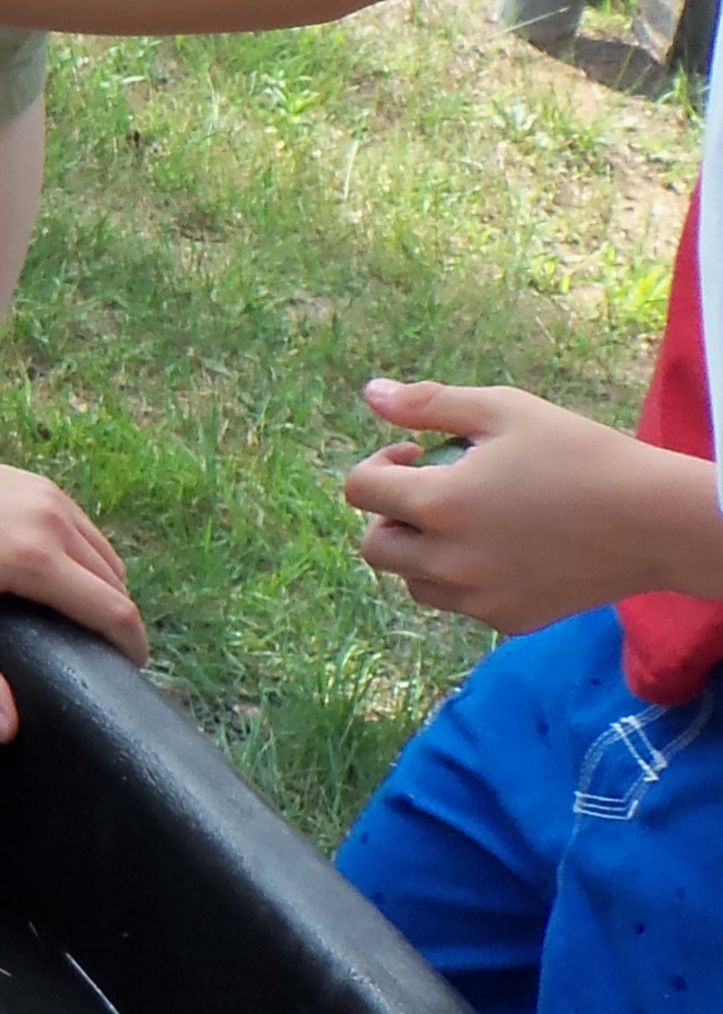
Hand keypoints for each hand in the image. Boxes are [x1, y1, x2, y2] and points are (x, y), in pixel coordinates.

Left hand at [0, 452, 144, 740]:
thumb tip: (4, 729)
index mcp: (36, 559)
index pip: (112, 609)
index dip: (130, 644)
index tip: (128, 671)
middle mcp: (55, 523)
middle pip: (115, 583)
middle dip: (118, 621)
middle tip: (101, 653)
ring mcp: (51, 497)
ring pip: (105, 554)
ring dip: (106, 589)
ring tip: (85, 622)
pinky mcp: (41, 485)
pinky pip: (86, 530)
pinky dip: (90, 559)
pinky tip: (66, 580)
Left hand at [341, 378, 722, 628]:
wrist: (654, 521)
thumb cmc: (580, 454)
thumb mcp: (504, 410)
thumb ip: (428, 404)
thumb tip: (371, 393)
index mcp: (439, 504)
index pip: (359, 490)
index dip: (378, 465)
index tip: (417, 455)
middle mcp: (448, 561)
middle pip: (374, 547)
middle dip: (391, 515)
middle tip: (435, 492)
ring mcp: (477, 598)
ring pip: (413, 581)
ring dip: (423, 551)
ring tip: (470, 521)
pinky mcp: (508, 620)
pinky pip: (462, 603)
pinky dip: (466, 578)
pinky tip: (508, 548)